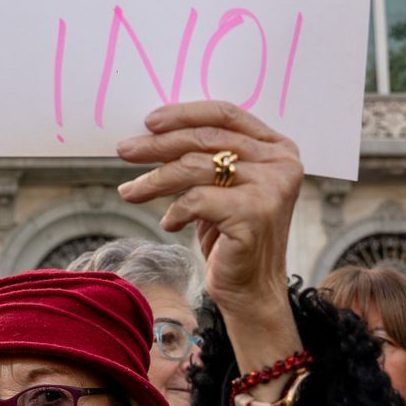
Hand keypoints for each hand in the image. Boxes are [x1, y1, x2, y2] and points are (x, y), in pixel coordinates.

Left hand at [116, 102, 303, 376]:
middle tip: (124, 150)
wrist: (251, 292)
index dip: (184, 113)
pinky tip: (169, 224)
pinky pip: (196, 200)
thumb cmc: (231, 237)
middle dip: (159, 144)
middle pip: (207, 138)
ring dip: (155, 179)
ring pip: (195, 167)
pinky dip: (174, 211)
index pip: (226, 114)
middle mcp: (281, 164)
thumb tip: (155, 131)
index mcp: (278, 149)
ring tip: (130, 191)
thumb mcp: (222, 188)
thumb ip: (207, 156)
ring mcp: (271, 188)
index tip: (149, 122)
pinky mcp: (253, 214)